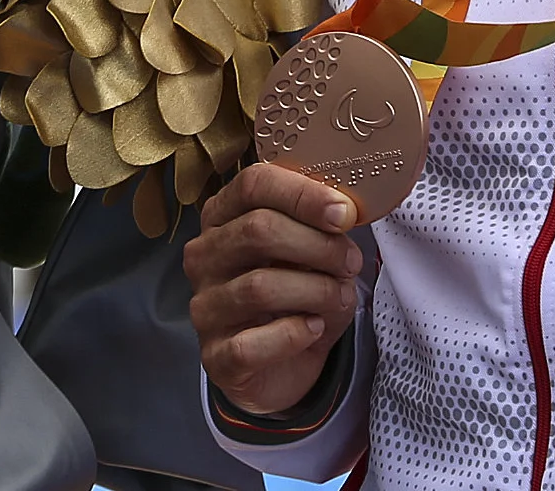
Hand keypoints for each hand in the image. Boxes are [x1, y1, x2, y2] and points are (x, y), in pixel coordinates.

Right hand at [187, 161, 363, 414]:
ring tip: (339, 297)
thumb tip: (343, 211)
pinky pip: (252, 342)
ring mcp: (204, 306)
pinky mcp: (215, 355)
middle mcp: (204, 257)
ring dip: (316, 291)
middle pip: (257, 230)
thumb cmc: (298, 298)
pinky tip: (313, 329)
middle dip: (318, 245)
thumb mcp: (314, 255)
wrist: (284, 368)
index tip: (344, 213)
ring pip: (259, 287)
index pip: (252, 185)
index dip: (302, 194)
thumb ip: (321, 228)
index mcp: (223, 218)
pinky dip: (294, 334)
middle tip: (351, 262)